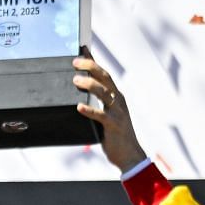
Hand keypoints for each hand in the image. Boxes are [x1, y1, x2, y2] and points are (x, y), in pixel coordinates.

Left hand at [72, 58, 147, 172]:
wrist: (130, 156)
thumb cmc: (115, 135)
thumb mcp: (107, 116)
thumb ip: (98, 105)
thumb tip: (80, 97)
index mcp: (117, 96)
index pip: (104, 74)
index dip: (93, 61)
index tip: (82, 49)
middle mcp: (118, 101)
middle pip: (105, 78)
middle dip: (90, 67)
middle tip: (75, 62)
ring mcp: (118, 113)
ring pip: (104, 93)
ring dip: (89, 84)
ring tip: (75, 80)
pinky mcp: (114, 125)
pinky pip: (101, 115)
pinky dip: (89, 110)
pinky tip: (79, 107)